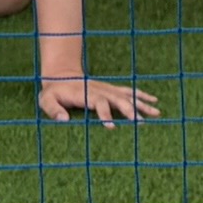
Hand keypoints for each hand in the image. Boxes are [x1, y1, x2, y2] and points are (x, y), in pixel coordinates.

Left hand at [39, 72, 159, 123]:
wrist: (61, 75)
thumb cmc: (53, 91)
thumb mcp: (46, 100)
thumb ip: (53, 109)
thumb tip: (63, 120)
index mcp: (86, 94)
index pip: (99, 103)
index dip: (105, 114)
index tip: (111, 127)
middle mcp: (100, 90)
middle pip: (119, 99)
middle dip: (130, 111)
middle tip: (141, 123)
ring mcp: (108, 89)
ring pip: (128, 96)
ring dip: (142, 104)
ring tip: (157, 113)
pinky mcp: (111, 89)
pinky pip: (129, 91)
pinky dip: (142, 95)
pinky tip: (154, 100)